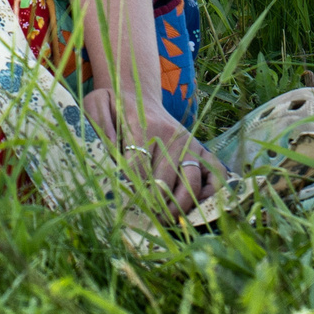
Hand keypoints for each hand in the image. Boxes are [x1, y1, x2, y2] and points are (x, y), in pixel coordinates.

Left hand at [84, 87, 223, 216]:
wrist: (138, 94)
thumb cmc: (115, 105)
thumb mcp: (97, 104)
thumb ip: (98, 125)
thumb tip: (111, 152)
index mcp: (144, 126)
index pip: (140, 164)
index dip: (134, 187)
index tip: (129, 203)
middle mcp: (172, 135)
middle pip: (168, 176)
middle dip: (158, 202)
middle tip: (151, 219)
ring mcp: (190, 142)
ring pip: (192, 178)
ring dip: (182, 203)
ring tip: (169, 219)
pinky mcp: (200, 148)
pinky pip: (216, 171)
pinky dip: (212, 191)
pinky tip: (197, 205)